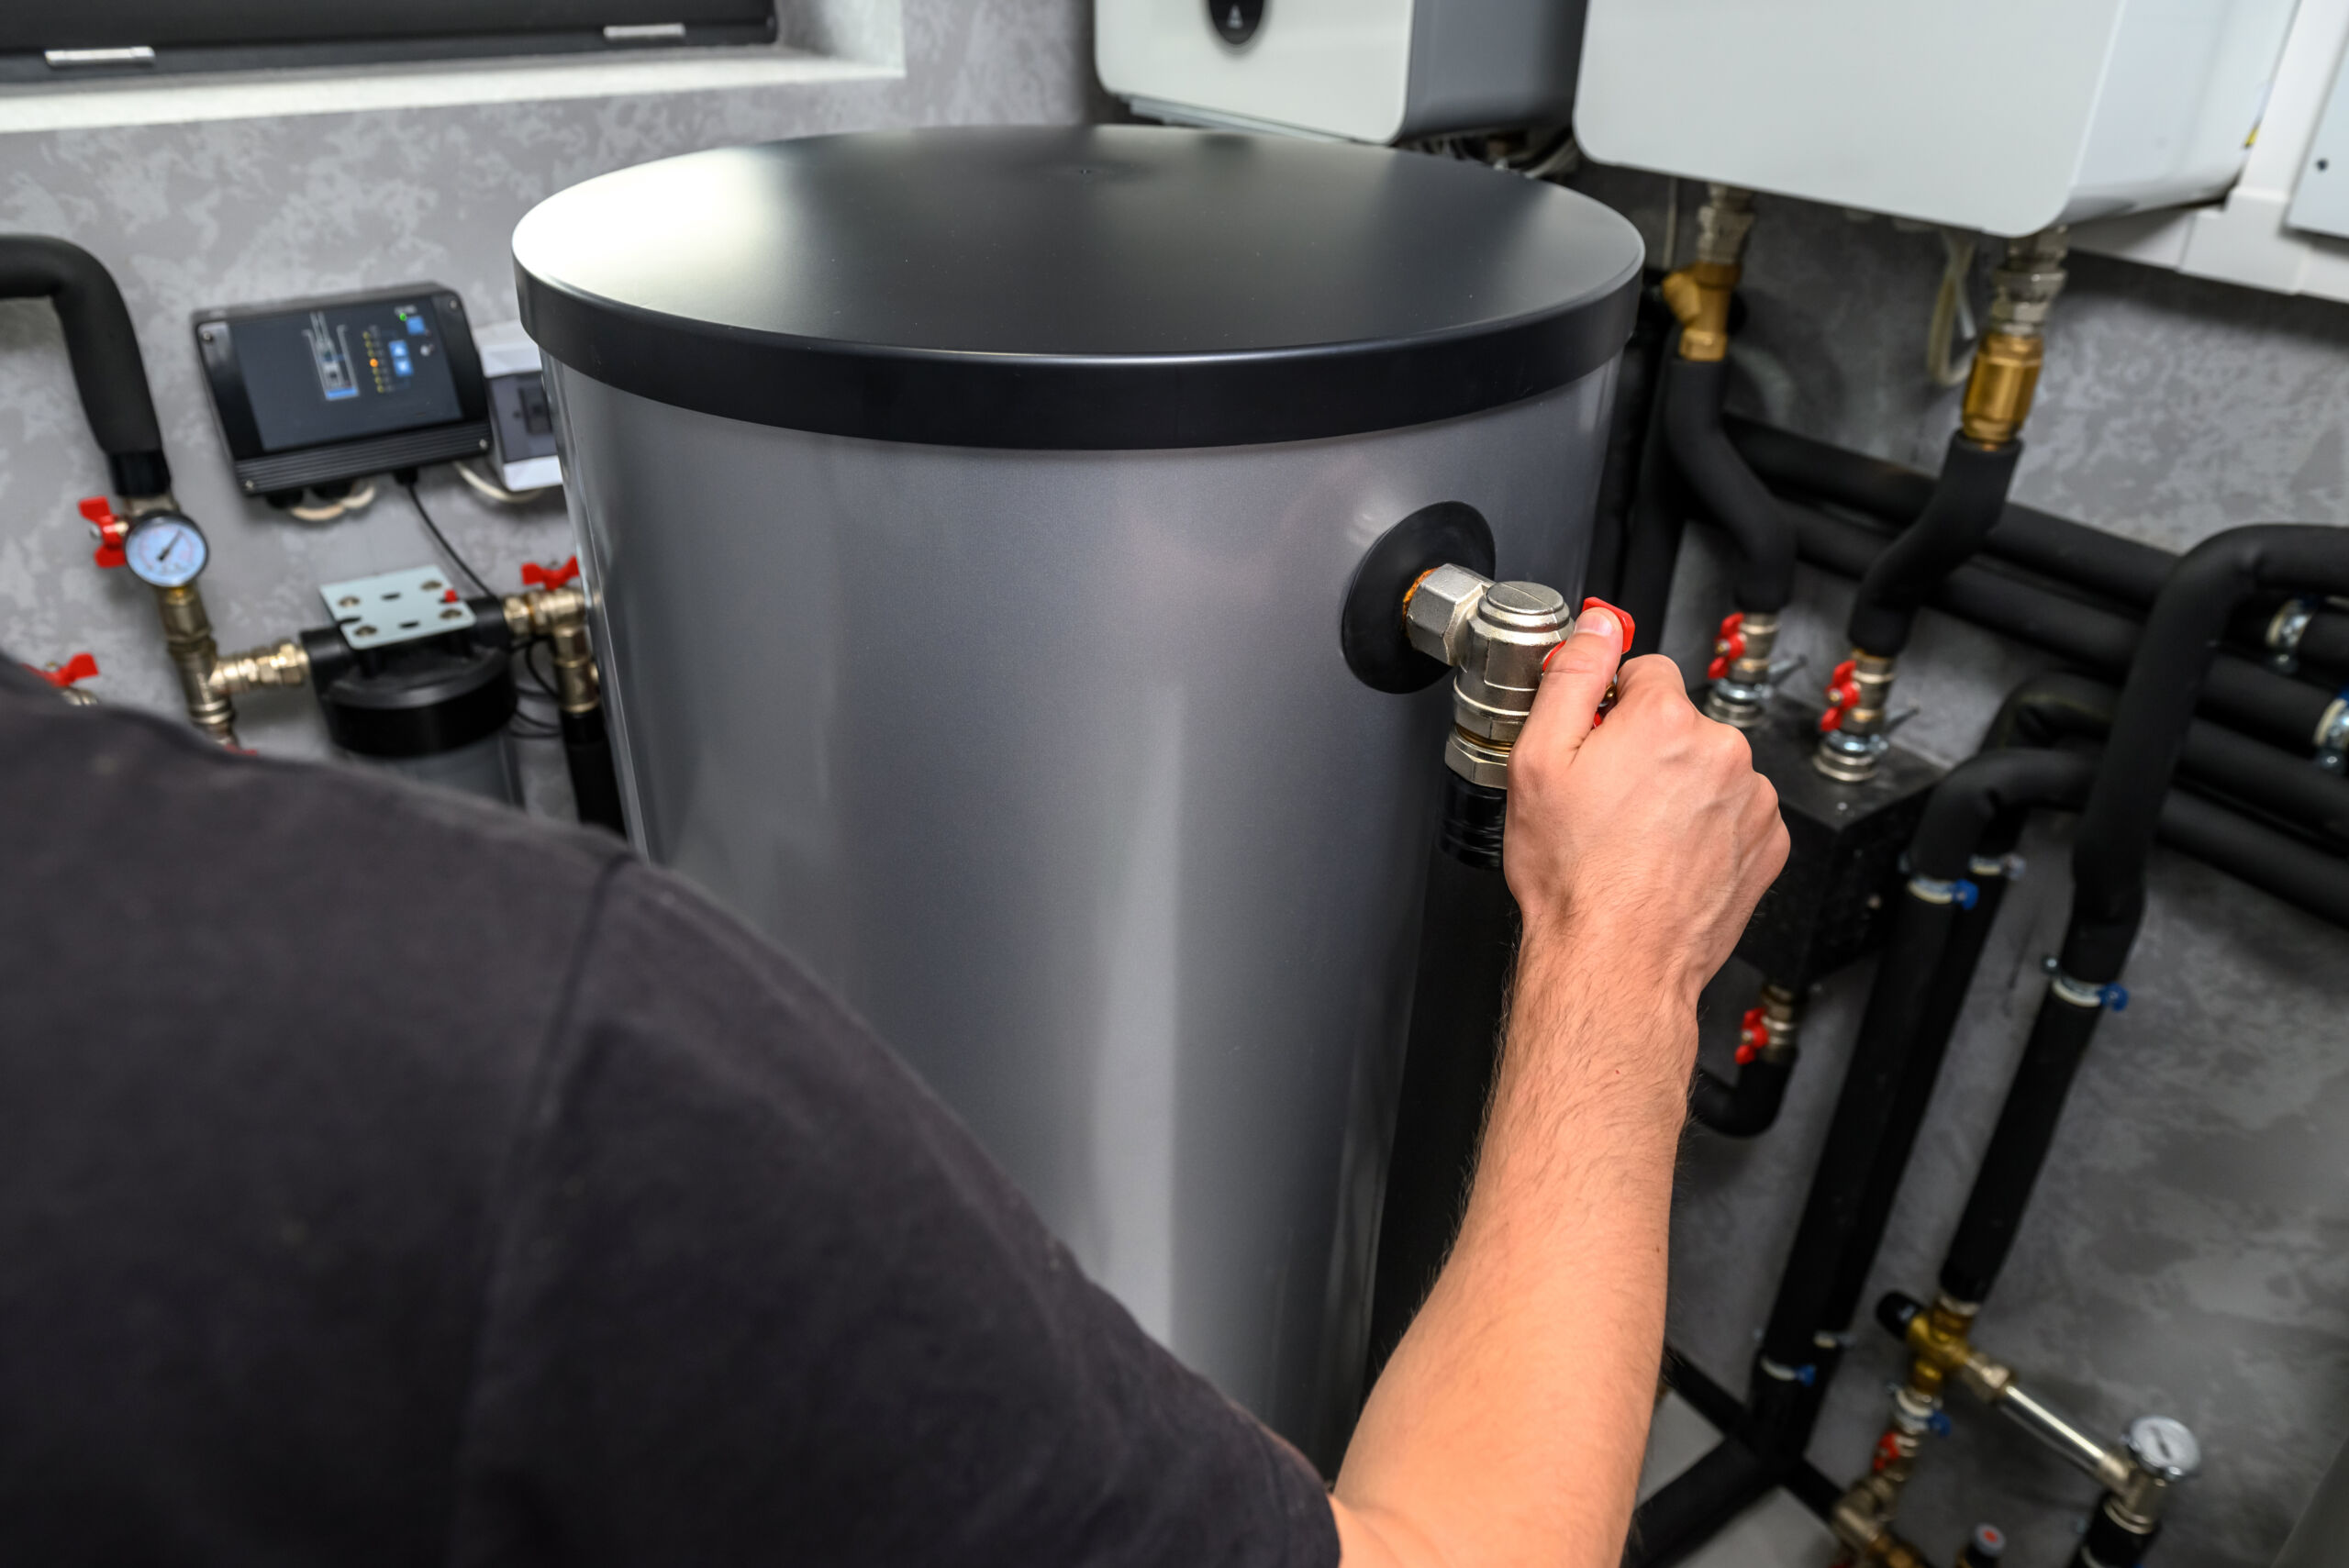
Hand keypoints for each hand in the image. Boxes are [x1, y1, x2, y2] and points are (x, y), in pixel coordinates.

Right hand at [1502, 605, 1787, 1012]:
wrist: (1616, 959)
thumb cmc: (1575, 875)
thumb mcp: (1538, 760)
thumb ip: (1571, 676)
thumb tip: (1596, 626)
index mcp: (1665, 719)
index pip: (1644, 672)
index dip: (1609, 707)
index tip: (1594, 744)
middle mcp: (1722, 751)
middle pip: (1678, 723)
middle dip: (1644, 751)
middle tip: (1604, 802)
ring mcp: (1752, 800)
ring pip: (1708, 770)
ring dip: (1678, 791)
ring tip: (1634, 839)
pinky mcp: (1768, 844)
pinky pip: (1734, 814)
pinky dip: (1706, 829)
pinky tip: (1666, 859)